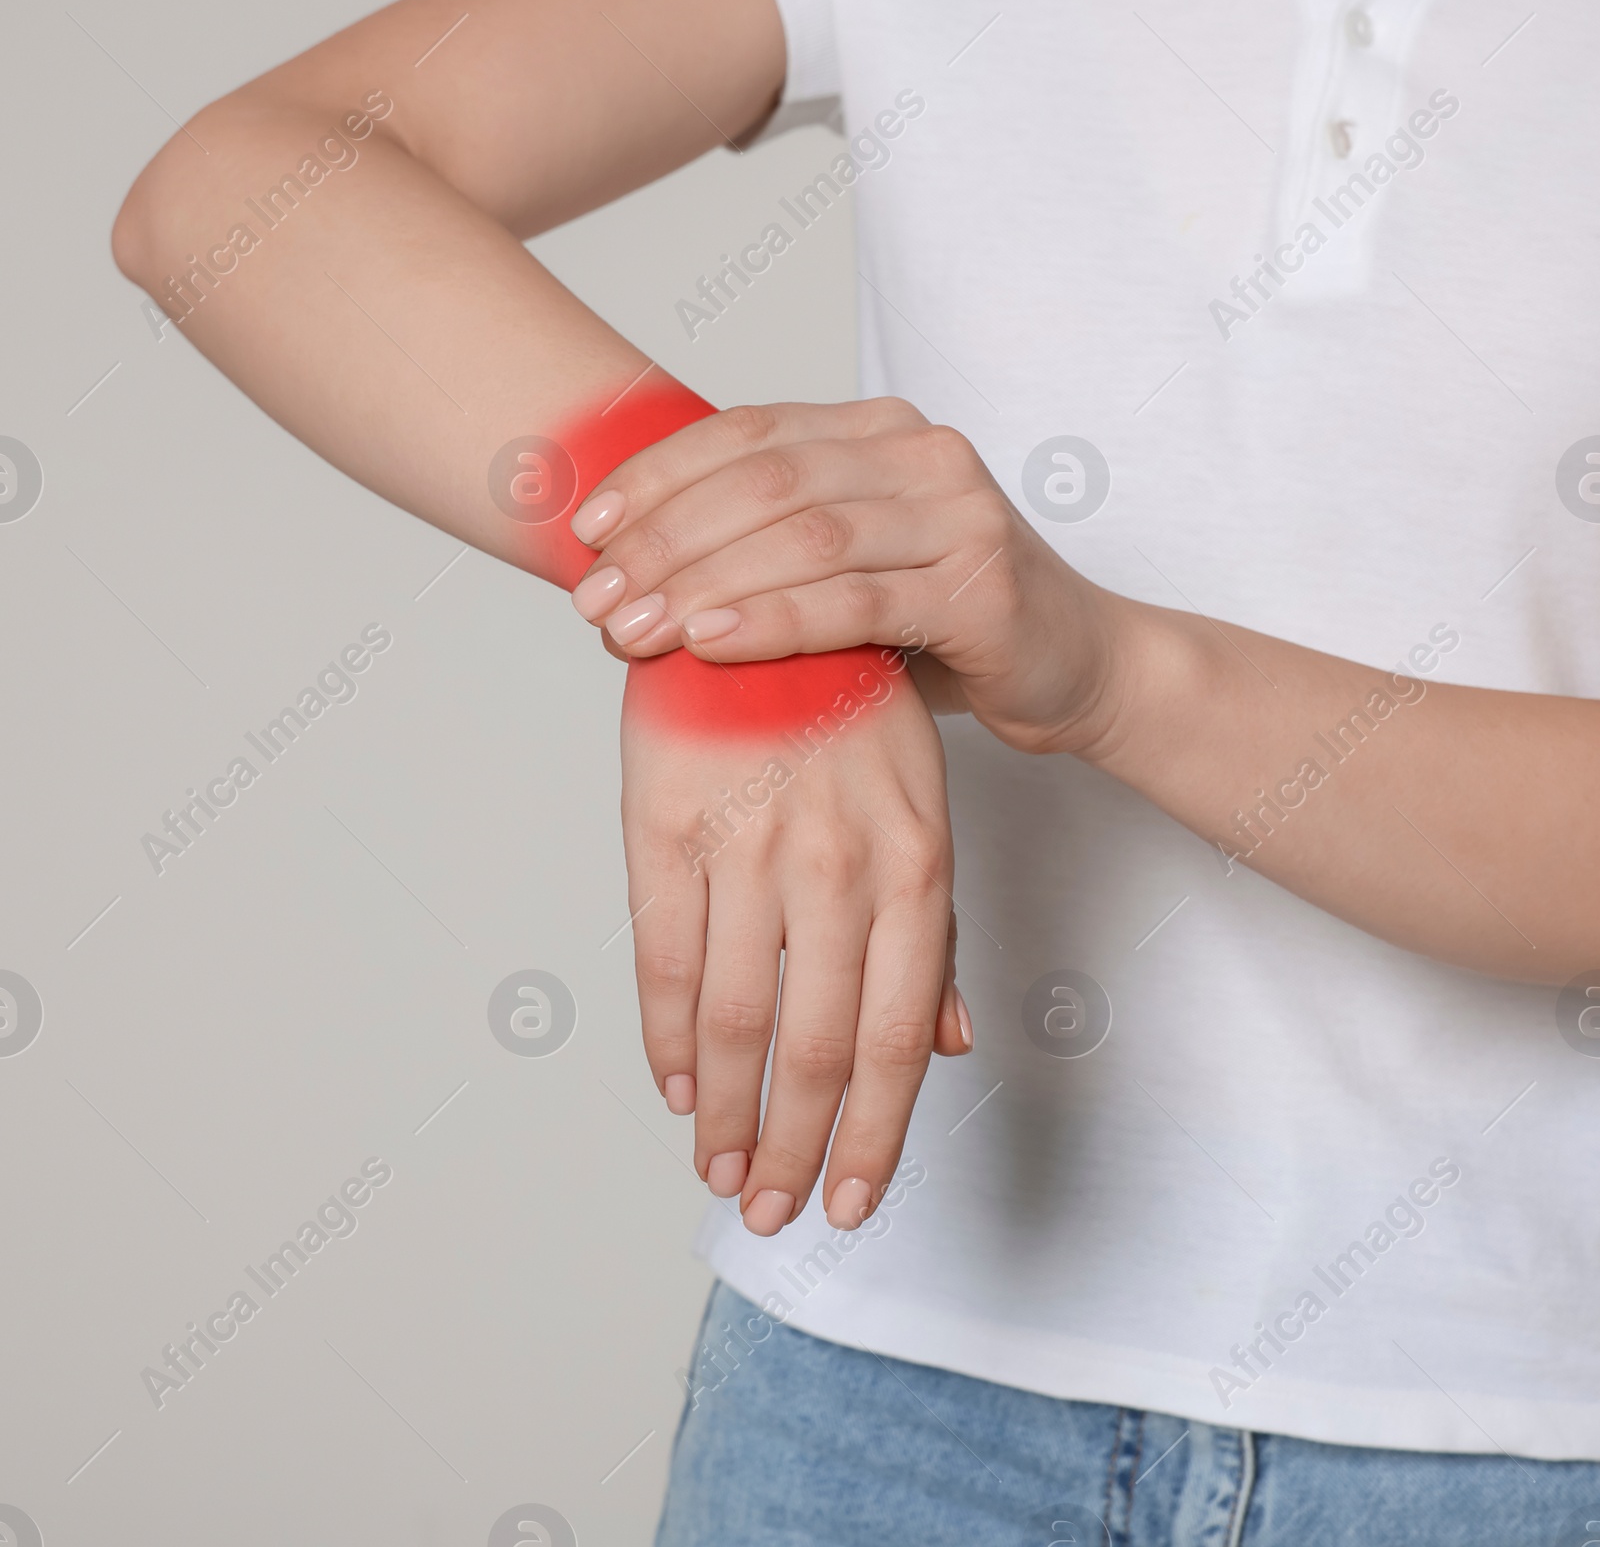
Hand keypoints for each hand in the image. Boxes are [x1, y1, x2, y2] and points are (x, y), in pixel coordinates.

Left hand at [568, 399, 1130, 756]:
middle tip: (596, 600)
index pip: (747, 434)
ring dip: (701, 583)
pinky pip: (854, 599)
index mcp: (879, 431)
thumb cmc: (945, 622)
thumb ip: (769, 548)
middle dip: (664, 540)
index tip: (585, 530)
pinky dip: (771, 620)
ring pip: (803, 536)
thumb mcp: (850, 569)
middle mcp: (922, 453)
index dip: (656, 476)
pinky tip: (706, 644)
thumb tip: (629, 566)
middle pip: (764, 481)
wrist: (1075, 666)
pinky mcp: (980, 584)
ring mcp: (958, 513)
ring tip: (631, 629)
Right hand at [619, 643, 970, 1234]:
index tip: (848, 1204)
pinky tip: (673, 1087)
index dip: (873, 1136)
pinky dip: (665, 1039)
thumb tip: (954, 1047)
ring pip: (735, 1021)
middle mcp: (837, 864)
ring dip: (725, 1114)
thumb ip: (932, 934)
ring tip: (717, 1171)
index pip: (898, 1037)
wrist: (753, 593)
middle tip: (768, 1212)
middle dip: (792, 1147)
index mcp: (916, 862)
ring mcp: (748, 843)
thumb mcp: (921, 808)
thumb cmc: (852, 712)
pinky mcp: (667, 825)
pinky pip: (662, 960)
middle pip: (816, 1047)